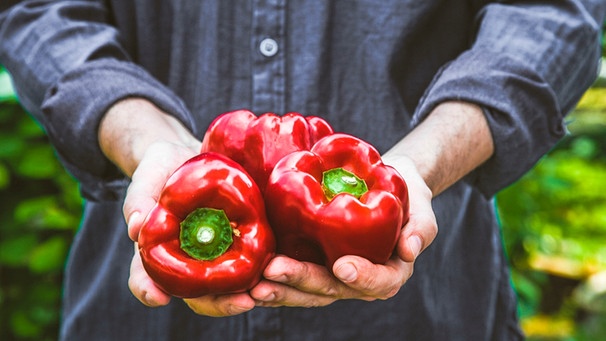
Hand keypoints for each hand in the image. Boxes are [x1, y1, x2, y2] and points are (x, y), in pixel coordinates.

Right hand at [123, 140, 259, 315]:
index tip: (158, 297)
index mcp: (156, 253)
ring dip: (242, 295)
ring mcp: (212, 256)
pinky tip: (274, 270)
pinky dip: (259, 270)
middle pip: (197, 295)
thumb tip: (136, 228)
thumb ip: (140, 200)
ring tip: (259, 295)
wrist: (188, 157)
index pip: (147, 279)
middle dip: (217, 304)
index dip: (149, 291)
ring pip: (225, 287)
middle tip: (239, 303)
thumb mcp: (148, 178)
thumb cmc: (161, 170)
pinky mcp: (236, 243)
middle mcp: (185, 262)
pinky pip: (247, 263)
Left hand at [250, 157, 436, 306]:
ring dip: (279, 289)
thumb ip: (420, 228)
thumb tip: (410, 250)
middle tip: (275, 271)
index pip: (378, 283)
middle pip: (330, 289)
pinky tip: (249, 276)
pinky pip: (290, 276)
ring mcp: (330, 273)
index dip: (361, 278)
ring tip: (255, 285)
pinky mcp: (310, 260)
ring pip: (305, 290)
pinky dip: (270, 279)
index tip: (343, 264)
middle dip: (301, 282)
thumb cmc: (406, 196)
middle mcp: (355, 280)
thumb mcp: (421, 208)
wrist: (384, 184)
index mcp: (387, 273)